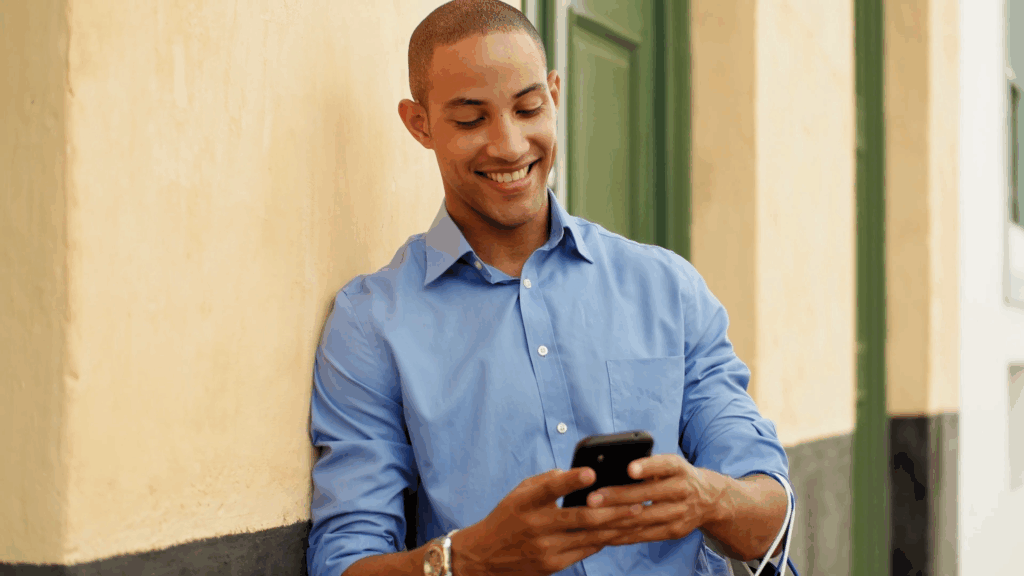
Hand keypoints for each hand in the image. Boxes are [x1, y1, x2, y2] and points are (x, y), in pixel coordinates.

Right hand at [452, 467, 645, 575]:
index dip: (570, 480)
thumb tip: (578, 473)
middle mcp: (536, 526)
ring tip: (638, 515)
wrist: (485, 557)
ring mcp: (546, 549)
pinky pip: (586, 551)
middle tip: (636, 500)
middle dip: (612, 509)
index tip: (590, 472)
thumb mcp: (519, 492)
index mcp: (525, 503)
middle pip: (580, 518)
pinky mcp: (553, 565)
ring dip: (617, 526)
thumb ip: (547, 481)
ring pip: (590, 537)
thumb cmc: (508, 517)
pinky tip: (620, 531)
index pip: (548, 489)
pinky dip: (604, 540)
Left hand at [580, 454, 717, 546]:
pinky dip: (623, 535)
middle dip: (618, 497)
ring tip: (591, 516)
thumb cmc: (675, 476)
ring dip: (615, 519)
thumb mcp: (668, 464)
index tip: (629, 469)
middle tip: (592, 498)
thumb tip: (609, 467)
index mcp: (678, 468)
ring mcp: (680, 513)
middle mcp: (682, 489)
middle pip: (649, 494)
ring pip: (644, 518)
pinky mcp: (674, 531)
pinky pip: (645, 535)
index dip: (648, 467)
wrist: (708, 499)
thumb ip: (646, 465)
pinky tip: (604, 533)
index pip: (664, 465)